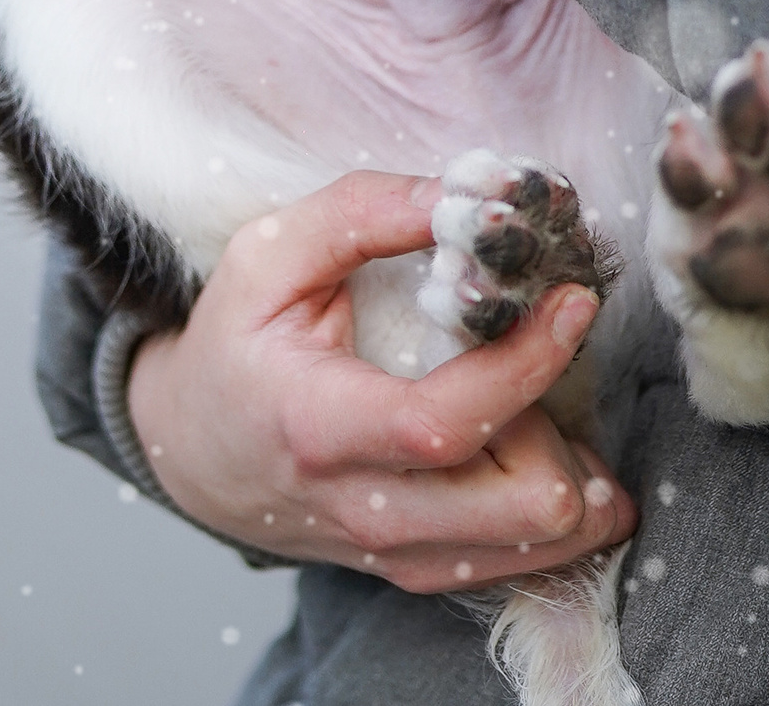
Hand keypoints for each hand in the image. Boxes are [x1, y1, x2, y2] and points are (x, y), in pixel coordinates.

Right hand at [126, 172, 630, 589]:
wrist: (195, 453)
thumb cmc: (237, 345)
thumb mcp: (267, 255)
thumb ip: (363, 213)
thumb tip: (464, 196)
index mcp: (321, 428)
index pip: (447, 424)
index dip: (526, 364)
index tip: (572, 300)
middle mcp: (369, 512)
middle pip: (525, 504)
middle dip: (560, 425)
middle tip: (536, 365)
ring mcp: (401, 556)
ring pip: (545, 541)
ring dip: (570, 468)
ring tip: (538, 403)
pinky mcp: (425, 573)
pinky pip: (532, 563)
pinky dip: (561, 508)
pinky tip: (538, 448)